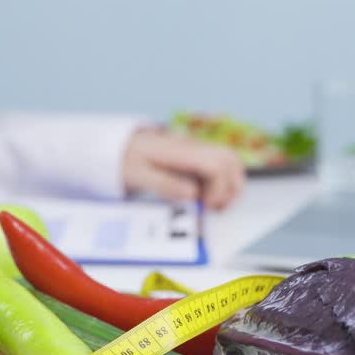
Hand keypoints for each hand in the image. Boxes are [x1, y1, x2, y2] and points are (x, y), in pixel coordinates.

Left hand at [121, 127, 245, 209]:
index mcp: (182, 151)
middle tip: (215, 207)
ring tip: (214, 204)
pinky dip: (222, 182)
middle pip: (231, 159)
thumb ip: (165, 184)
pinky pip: (221, 165)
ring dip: (230, 184)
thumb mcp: (138, 175)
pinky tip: (207, 197)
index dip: (218, 189)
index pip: (216, 165)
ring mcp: (198, 150)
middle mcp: (195, 147)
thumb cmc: (128, 160)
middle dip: (232, 187)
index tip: (205, 206)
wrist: (122, 146)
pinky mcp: (198, 156)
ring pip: (231, 161)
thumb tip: (193, 194)